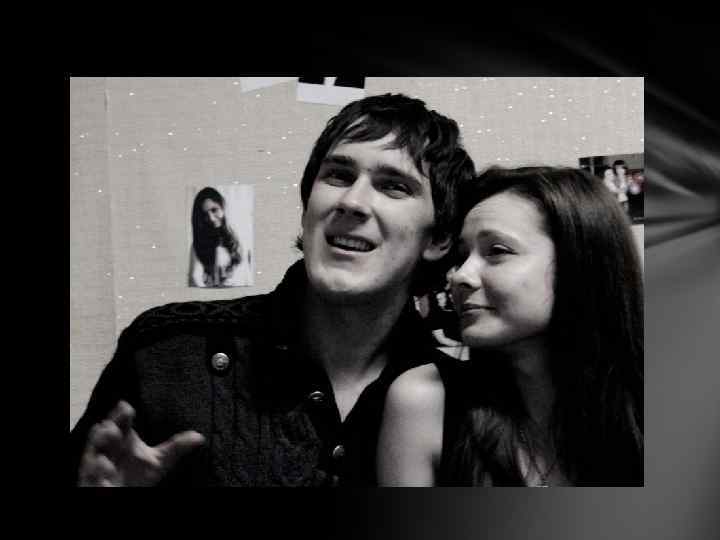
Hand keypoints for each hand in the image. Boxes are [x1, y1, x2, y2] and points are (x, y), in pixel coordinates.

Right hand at [77, 400, 204, 486]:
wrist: (123, 493)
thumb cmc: (138, 474)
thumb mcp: (159, 461)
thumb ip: (176, 448)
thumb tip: (199, 437)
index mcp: (123, 437)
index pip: (120, 421)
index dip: (121, 414)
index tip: (126, 407)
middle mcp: (107, 448)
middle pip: (103, 433)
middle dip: (108, 427)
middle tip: (115, 425)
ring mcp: (97, 464)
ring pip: (92, 450)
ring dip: (99, 443)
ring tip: (109, 437)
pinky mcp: (92, 480)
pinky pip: (90, 474)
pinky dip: (96, 469)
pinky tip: (105, 465)